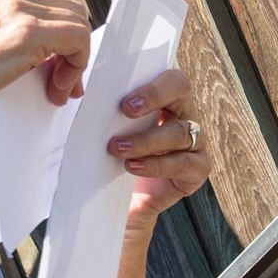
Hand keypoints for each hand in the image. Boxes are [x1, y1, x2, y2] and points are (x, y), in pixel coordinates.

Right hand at [0, 0, 90, 130]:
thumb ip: (1, 41)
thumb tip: (38, 60)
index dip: (59, 32)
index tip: (55, 65)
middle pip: (67, 7)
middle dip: (73, 46)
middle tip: (62, 82)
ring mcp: (16, 10)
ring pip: (78, 21)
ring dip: (76, 58)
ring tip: (58, 88)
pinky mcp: (27, 32)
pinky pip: (78, 37)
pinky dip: (77, 64)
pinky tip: (58, 87)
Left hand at [107, 68, 210, 224]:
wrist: (123, 202)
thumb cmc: (114, 159)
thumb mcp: (107, 132)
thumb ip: (103, 111)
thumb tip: (79, 92)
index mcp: (164, 97)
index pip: (168, 76)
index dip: (151, 84)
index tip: (124, 101)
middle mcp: (184, 113)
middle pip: (182, 89)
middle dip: (153, 96)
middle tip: (126, 110)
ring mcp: (195, 141)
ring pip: (179, 131)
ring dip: (146, 140)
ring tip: (118, 148)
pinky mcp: (198, 168)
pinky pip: (184, 163)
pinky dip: (157, 165)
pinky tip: (133, 168)